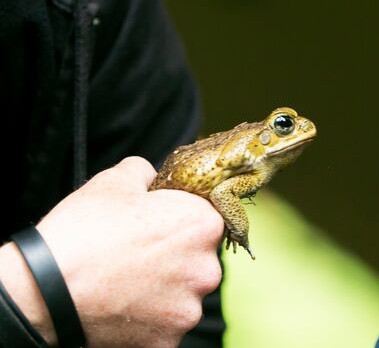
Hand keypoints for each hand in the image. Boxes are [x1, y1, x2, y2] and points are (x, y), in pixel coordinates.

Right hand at [2, 157, 223, 347]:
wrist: (46, 288)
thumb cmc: (84, 232)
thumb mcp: (115, 181)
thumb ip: (145, 171)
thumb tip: (152, 175)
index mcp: (203, 225)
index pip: (208, 219)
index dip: (180, 219)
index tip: (158, 225)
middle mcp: (207, 269)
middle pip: (199, 259)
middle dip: (175, 256)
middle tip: (138, 254)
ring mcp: (189, 309)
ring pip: (184, 294)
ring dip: (164, 289)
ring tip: (127, 281)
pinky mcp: (168, 341)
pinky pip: (165, 324)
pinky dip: (149, 318)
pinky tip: (123, 304)